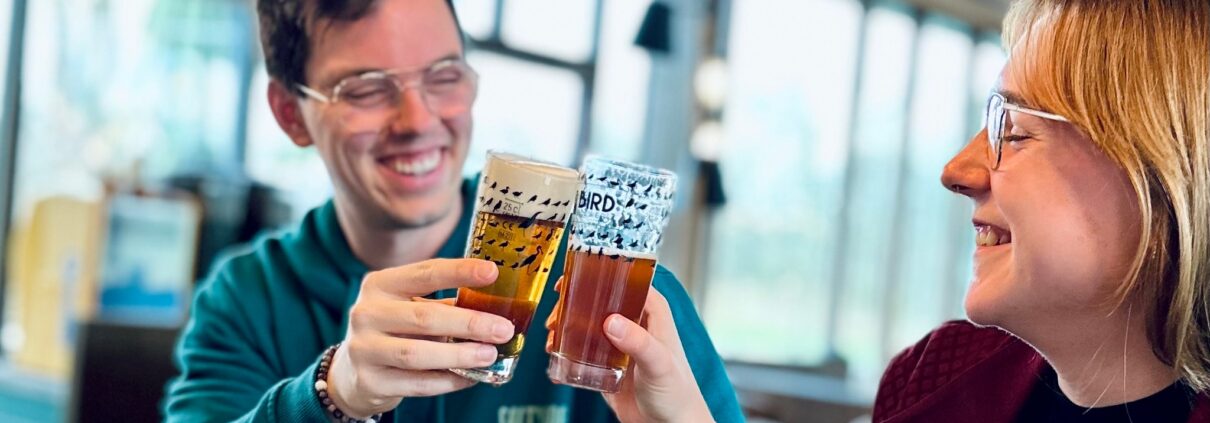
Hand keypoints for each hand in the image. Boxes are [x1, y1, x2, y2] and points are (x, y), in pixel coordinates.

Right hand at [326, 259, 514, 417]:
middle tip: (502, 328)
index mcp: (380, 284)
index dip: (459, 272)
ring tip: (489, 354)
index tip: (492, 272)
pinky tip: (471, 377)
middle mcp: (367, 313)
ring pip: (418, 353)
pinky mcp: (370, 381)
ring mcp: (364, 348)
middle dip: (469, 323)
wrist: (354, 370)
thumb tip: (496, 308)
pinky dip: (448, 381)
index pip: (424, 273)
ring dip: (460, 355)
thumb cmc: (395, 331)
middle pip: (424, 317)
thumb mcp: (413, 308)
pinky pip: (416, 383)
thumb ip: (447, 304)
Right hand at [544, 279, 711, 422]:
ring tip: (552, 336)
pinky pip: (582, 350)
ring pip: (587, 323)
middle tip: (556, 315)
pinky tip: (554, 354)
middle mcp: (634, 322)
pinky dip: (567, 349)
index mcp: (651, 311)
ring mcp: (618, 343)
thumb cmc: (677, 393)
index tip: (572, 277)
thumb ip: (638, 342)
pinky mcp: (606, 363)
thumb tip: (611, 322)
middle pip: (598, 300)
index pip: (624, 279)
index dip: (598, 274)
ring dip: (566, 326)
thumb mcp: (658, 363)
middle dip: (573, 304)